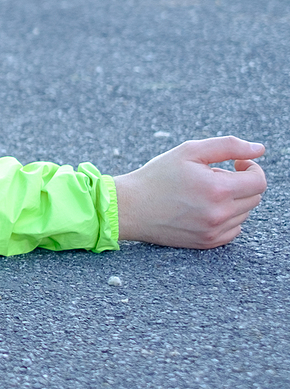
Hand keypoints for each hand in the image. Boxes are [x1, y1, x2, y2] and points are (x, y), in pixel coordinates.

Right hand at [114, 137, 266, 248]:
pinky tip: (205, 209)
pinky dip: (227, 218)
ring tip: (204, 193)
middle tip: (213, 177)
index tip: (237, 165)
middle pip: (254, 197)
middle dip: (240, 184)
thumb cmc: (157, 176)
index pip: (259, 181)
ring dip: (233, 201)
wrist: (129, 207)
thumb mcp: (189, 151)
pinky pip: (234, 230)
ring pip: (244, 213)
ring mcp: (214, 231)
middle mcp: (220, 213)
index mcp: (218, 189)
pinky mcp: (208, 242)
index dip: (251, 169)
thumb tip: (260, 149)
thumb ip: (228, 146)